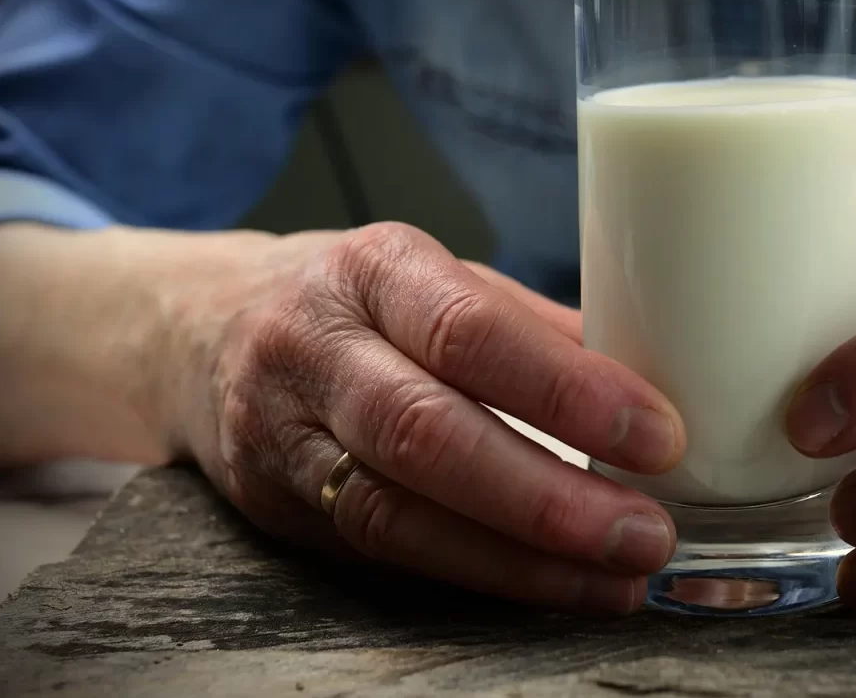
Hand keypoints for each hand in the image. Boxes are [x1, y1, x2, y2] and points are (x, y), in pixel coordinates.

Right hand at [164, 222, 684, 612]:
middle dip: (549, 499)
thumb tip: (657, 379)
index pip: (471, 331)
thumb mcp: (438, 275)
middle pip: (429, 434)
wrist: (196, 329)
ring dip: (520, 562)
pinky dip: (474, 575)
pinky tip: (548, 587)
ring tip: (614, 581)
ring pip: (398, 514)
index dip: (568, 390)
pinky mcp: (276, 507)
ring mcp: (282, 434)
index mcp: (374, 269)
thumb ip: (534, 326)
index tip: (658, 434)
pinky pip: (381, 552)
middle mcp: (316, 347)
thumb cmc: (355, 298)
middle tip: (645, 534)